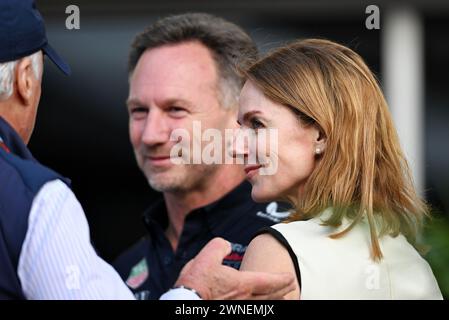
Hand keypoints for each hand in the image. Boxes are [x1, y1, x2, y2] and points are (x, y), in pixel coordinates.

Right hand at [175, 237, 295, 299]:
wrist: (185, 304)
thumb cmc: (195, 283)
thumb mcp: (206, 256)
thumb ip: (219, 246)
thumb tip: (226, 245)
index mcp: (242, 284)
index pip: (269, 281)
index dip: (282, 279)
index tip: (291, 277)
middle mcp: (245, 299)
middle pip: (271, 296)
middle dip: (283, 290)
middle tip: (292, 286)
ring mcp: (239, 309)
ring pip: (263, 306)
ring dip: (274, 300)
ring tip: (281, 297)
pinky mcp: (232, 314)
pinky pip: (253, 311)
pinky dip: (262, 307)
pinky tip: (261, 304)